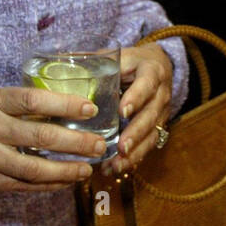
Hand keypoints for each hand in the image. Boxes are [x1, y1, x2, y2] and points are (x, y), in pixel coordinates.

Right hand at [0, 87, 104, 193]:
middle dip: (76, 142)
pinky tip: (65, 181)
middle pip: (41, 135)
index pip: (34, 99)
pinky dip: (47, 184)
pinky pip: (22, 185)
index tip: (89, 109)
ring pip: (34, 167)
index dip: (65, 104)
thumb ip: (20, 108)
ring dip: (66, 170)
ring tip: (87, 168)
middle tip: (99, 144)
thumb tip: (64, 111)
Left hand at [106, 43, 173, 176]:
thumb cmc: (132, 62)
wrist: (158, 66)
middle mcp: (161, 93)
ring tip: (117, 165)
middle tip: (122, 147)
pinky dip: (134, 158)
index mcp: (151, 71)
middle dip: (136, 132)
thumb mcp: (120, 57)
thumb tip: (63, 59)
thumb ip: (97, 61)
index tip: (123, 112)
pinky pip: (149, 145)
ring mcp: (162, 112)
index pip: (146, 84)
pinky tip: (116, 169)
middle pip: (151, 114)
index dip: (136, 98)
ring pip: (152, 133)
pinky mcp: (158, 126)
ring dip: (135, 152)